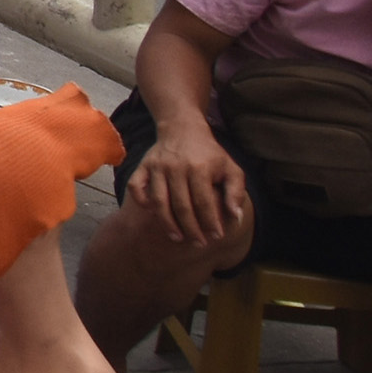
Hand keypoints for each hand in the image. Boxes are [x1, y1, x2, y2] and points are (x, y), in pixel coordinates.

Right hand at [130, 120, 247, 246]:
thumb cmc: (209, 153)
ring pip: (159, 202)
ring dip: (168, 223)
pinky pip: (136, 187)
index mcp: (199, 167)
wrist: (182, 128)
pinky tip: (152, 213)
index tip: (217, 236)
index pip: (204, 202)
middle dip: (191, 229)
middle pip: (182, 206)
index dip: (211, 222)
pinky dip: (142, 202)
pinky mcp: (142, 166)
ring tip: (178, 238)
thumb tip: (235, 217)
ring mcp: (156, 167)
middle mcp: (176, 167)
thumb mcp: (231, 168)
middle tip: (199, 243)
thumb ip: (235, 192)